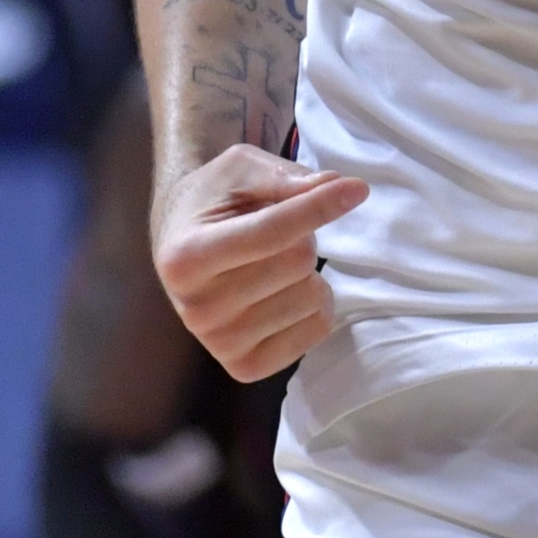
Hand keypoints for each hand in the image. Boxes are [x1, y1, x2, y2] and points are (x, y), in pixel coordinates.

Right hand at [149, 146, 364, 380]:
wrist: (181, 244)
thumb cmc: (212, 201)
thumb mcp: (239, 169)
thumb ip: (284, 177)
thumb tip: (336, 186)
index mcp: (186, 258)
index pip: (270, 232)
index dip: (318, 206)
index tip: (357, 189)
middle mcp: (197, 309)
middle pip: (297, 262)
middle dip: (303, 234)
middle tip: (275, 229)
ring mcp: (220, 344)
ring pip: (312, 296)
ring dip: (309, 270)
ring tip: (274, 261)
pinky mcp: (245, 367)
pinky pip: (318, 328)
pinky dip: (317, 303)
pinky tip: (285, 292)